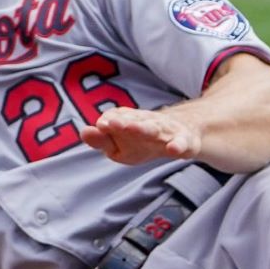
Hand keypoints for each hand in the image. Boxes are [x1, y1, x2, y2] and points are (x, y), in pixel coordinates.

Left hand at [80, 107, 200, 165]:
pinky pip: (182, 143)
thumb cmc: (144, 140)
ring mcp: (168, 131)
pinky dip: (178, 145)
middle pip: (136, 122)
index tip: (101, 125)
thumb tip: (84, 132)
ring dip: (144, 128)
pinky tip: (173, 149)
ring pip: (156, 129)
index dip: (110, 122)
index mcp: (132, 122)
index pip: (118, 119)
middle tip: (111, 123)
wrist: (184, 131)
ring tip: (133, 129)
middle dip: (124, 122)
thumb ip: (101, 140)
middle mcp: (148, 123)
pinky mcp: (185, 141)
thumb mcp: (120, 144)